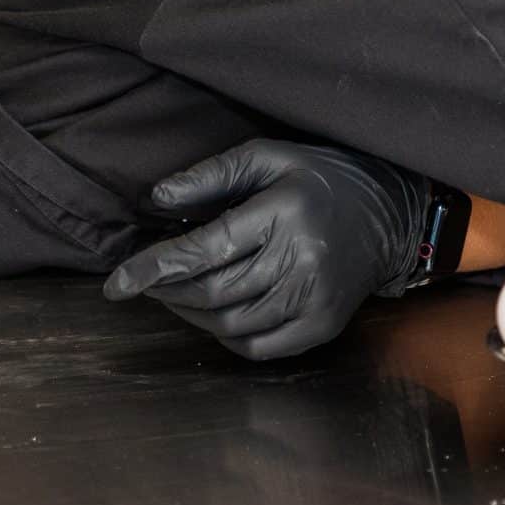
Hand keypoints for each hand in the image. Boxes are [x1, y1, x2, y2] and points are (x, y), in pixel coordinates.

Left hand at [102, 138, 431, 360]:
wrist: (389, 211)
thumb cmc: (318, 179)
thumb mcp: (268, 157)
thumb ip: (211, 175)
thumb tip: (157, 198)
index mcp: (283, 212)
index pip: (205, 249)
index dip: (154, 268)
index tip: (115, 284)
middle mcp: (302, 259)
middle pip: (214, 291)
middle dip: (168, 291)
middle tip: (145, 282)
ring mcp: (315, 298)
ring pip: (231, 322)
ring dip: (191, 314)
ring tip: (176, 294)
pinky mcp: (323, 325)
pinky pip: (258, 347)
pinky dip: (225, 336)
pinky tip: (214, 314)